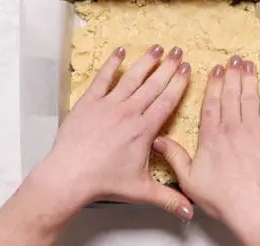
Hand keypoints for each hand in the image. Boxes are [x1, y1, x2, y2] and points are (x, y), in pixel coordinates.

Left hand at [44, 45, 192, 217]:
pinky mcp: (88, 104)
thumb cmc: (103, 182)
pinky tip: (120, 53)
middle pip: (153, 85)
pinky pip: (103, 79)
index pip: (167, 100)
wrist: (69, 176)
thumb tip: (190, 210)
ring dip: (146, 62)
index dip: (179, 83)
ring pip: (131, 78)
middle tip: (178, 52)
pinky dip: (112, 65)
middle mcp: (128, 113)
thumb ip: (169, 198)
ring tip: (157, 48)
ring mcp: (108, 106)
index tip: (187, 69)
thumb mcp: (142, 190)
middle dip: (168, 67)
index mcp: (144, 129)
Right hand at [154, 55, 259, 244]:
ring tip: (249, 64)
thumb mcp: (189, 179)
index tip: (215, 70)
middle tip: (233, 59)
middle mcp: (232, 129)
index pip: (211, 103)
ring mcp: (254, 131)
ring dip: (249, 79)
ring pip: (250, 97)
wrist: (252, 206)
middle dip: (232, 75)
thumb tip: (158, 141)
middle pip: (231, 95)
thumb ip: (175, 157)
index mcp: (211, 137)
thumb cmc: (223, 197)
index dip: (213, 84)